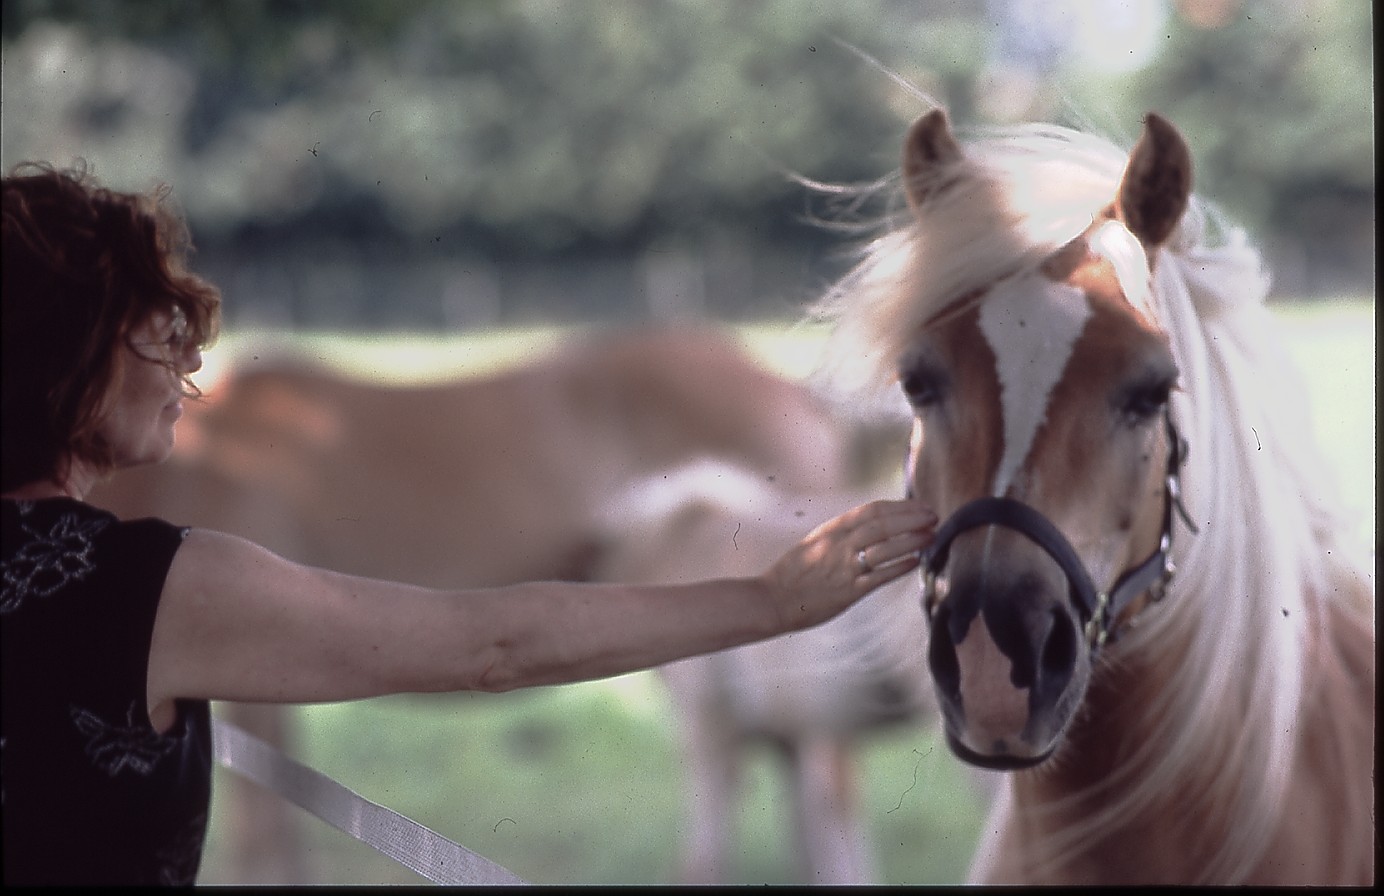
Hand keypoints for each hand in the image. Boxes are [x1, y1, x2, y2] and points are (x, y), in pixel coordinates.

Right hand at [761, 498, 936, 630]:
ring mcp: (844, 568)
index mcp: (831, 530)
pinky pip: (880, 576)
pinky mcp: (849, 591)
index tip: (918, 505)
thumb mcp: (814, 543)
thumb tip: (871, 526)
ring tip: (931, 536)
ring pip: (885, 548)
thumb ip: (840, 534)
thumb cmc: (792, 573)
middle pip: (883, 525)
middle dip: (912, 518)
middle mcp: (839, 545)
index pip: (871, 510)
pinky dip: (900, 567)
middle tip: (933, 516)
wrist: (773, 600)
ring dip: (912, 540)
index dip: (899, 506)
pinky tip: (915, 561)